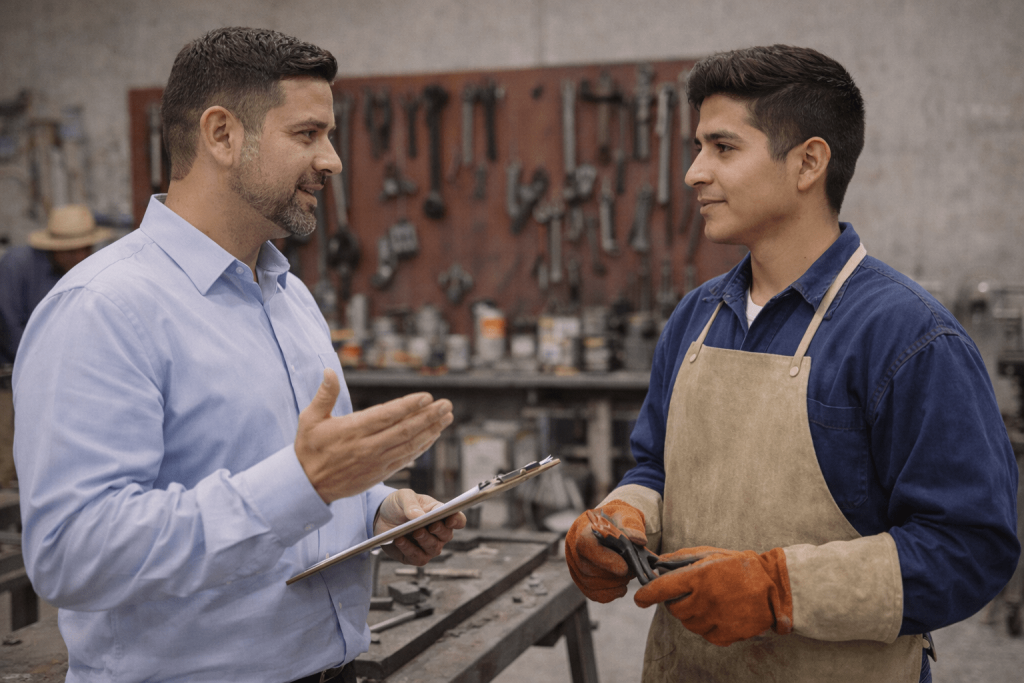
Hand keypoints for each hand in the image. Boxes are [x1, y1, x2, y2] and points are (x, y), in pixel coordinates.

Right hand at [295, 369, 453, 502]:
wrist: (307, 486)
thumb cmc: (309, 449)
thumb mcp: (310, 419)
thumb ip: (324, 395)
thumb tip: (330, 371)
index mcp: (352, 430)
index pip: (387, 415)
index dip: (409, 406)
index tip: (427, 397)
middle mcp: (367, 446)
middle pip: (405, 430)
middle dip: (429, 416)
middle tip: (446, 404)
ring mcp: (376, 461)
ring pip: (409, 445)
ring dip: (431, 430)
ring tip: (447, 417)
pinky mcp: (380, 473)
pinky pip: (406, 459)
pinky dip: (421, 448)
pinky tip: (433, 436)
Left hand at [375, 489, 466, 564]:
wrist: (380, 517)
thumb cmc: (398, 505)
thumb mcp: (402, 497)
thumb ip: (411, 503)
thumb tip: (419, 515)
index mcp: (440, 514)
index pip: (457, 520)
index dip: (457, 520)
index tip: (449, 519)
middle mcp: (438, 532)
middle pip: (447, 535)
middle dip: (439, 531)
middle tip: (430, 526)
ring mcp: (428, 546)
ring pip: (434, 548)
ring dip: (425, 540)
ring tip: (414, 532)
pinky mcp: (415, 556)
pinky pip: (418, 558)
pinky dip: (409, 550)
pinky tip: (399, 540)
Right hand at [564, 500, 646, 601]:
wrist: (610, 525)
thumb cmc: (616, 519)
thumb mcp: (625, 515)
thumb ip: (632, 526)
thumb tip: (639, 539)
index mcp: (582, 530)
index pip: (587, 547)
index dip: (606, 560)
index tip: (625, 568)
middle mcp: (573, 550)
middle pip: (589, 570)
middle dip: (615, 574)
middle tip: (633, 570)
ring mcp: (575, 566)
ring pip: (592, 584)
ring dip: (614, 584)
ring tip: (628, 574)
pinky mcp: (581, 580)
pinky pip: (593, 593)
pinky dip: (610, 593)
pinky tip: (621, 586)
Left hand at [633, 546, 792, 646]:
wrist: (774, 585)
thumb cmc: (739, 566)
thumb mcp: (710, 554)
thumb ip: (682, 558)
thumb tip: (658, 564)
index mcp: (699, 576)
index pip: (662, 589)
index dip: (647, 595)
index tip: (640, 599)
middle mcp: (705, 600)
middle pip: (674, 609)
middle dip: (677, 602)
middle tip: (691, 593)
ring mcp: (716, 619)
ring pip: (688, 624)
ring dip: (692, 615)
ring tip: (710, 602)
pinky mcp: (727, 635)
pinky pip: (706, 635)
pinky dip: (708, 627)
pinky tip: (720, 614)